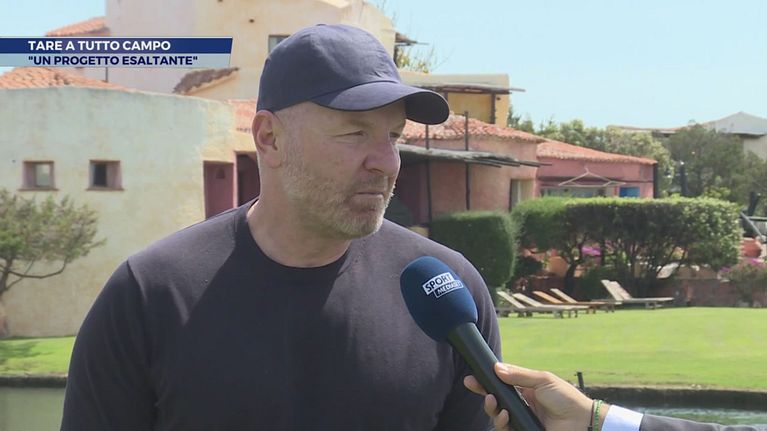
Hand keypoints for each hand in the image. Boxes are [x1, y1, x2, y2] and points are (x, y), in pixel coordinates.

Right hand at [464, 363, 598, 430]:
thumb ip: (519, 375)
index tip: (471, 379)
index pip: (501, 385)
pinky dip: (501, 423)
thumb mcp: (543, 380)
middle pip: (496, 402)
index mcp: (525, 390)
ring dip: (492, 410)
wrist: (582, 421)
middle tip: (481, 391)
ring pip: (498, 417)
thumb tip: (496, 368)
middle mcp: (522, 405)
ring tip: (494, 404)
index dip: (485, 382)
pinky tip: (505, 416)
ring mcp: (522, 420)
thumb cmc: (566, 398)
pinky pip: (506, 430)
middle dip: (485, 396)